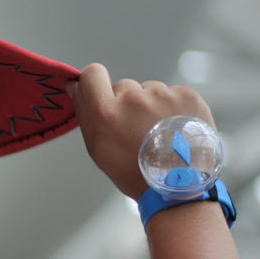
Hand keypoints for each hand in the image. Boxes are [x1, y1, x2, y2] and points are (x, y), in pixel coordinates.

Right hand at [72, 63, 213, 199]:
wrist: (179, 184)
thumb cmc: (133, 170)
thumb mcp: (98, 148)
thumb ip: (84, 112)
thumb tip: (74, 85)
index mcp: (106, 112)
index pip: (92, 74)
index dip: (94, 82)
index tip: (100, 93)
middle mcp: (133, 98)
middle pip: (123, 86)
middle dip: (126, 103)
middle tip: (136, 129)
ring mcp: (162, 95)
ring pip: (149, 90)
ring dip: (150, 105)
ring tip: (159, 132)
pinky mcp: (186, 95)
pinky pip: (171, 93)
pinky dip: (172, 107)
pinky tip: (174, 128)